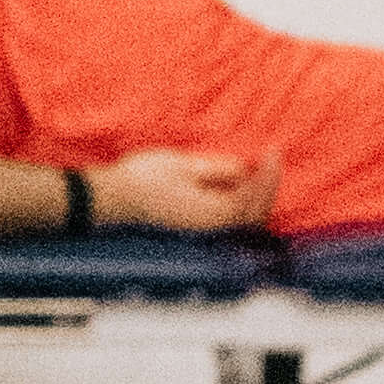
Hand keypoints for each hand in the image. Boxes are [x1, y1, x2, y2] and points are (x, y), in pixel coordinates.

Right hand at [94, 148, 278, 232]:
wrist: (111, 199)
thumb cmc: (141, 179)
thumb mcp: (181, 165)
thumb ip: (215, 169)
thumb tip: (241, 169)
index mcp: (211, 214)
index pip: (252, 197)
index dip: (267, 175)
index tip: (272, 151)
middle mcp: (211, 229)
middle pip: (255, 214)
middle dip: (268, 187)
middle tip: (272, 159)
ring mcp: (204, 232)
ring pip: (245, 221)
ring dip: (258, 198)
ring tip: (261, 172)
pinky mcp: (196, 228)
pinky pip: (231, 220)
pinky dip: (244, 204)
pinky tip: (240, 186)